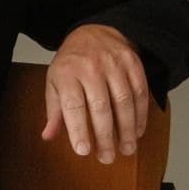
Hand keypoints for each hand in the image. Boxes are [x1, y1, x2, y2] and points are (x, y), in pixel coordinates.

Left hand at [42, 24, 147, 164]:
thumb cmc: (71, 64)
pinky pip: (139, 91)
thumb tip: (48, 136)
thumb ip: (54, 111)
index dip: (78, 129)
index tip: (83, 151)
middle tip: (107, 157)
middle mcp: (90, 67)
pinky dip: (140, 114)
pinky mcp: (133, 63)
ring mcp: (114, 64)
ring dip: (127, 129)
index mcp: (66, 73)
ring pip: (123, 100)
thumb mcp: (54, 82)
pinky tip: (137, 131)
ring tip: (126, 149)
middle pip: (100, 106)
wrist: (94, 32)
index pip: (72, 105)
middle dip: (105, 136)